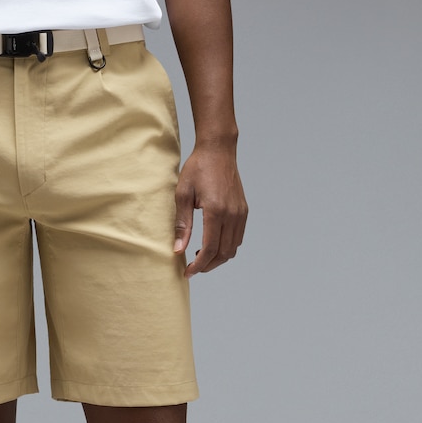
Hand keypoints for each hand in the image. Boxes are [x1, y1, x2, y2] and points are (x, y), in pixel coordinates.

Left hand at [173, 145, 247, 277]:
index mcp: (216, 211)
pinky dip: (226, 248)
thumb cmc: (197, 169)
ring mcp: (240, 213)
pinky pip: (237, 238)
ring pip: (232, 249)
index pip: (210, 249)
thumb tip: (178, 250)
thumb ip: (182, 224)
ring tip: (200, 257)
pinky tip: (212, 244)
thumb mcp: (183, 195)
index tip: (187, 272)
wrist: (218, 150)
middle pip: (223, 253)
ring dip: (217, 258)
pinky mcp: (243, 211)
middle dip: (207, 266)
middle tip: (192, 268)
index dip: (198, 265)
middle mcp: (232, 214)